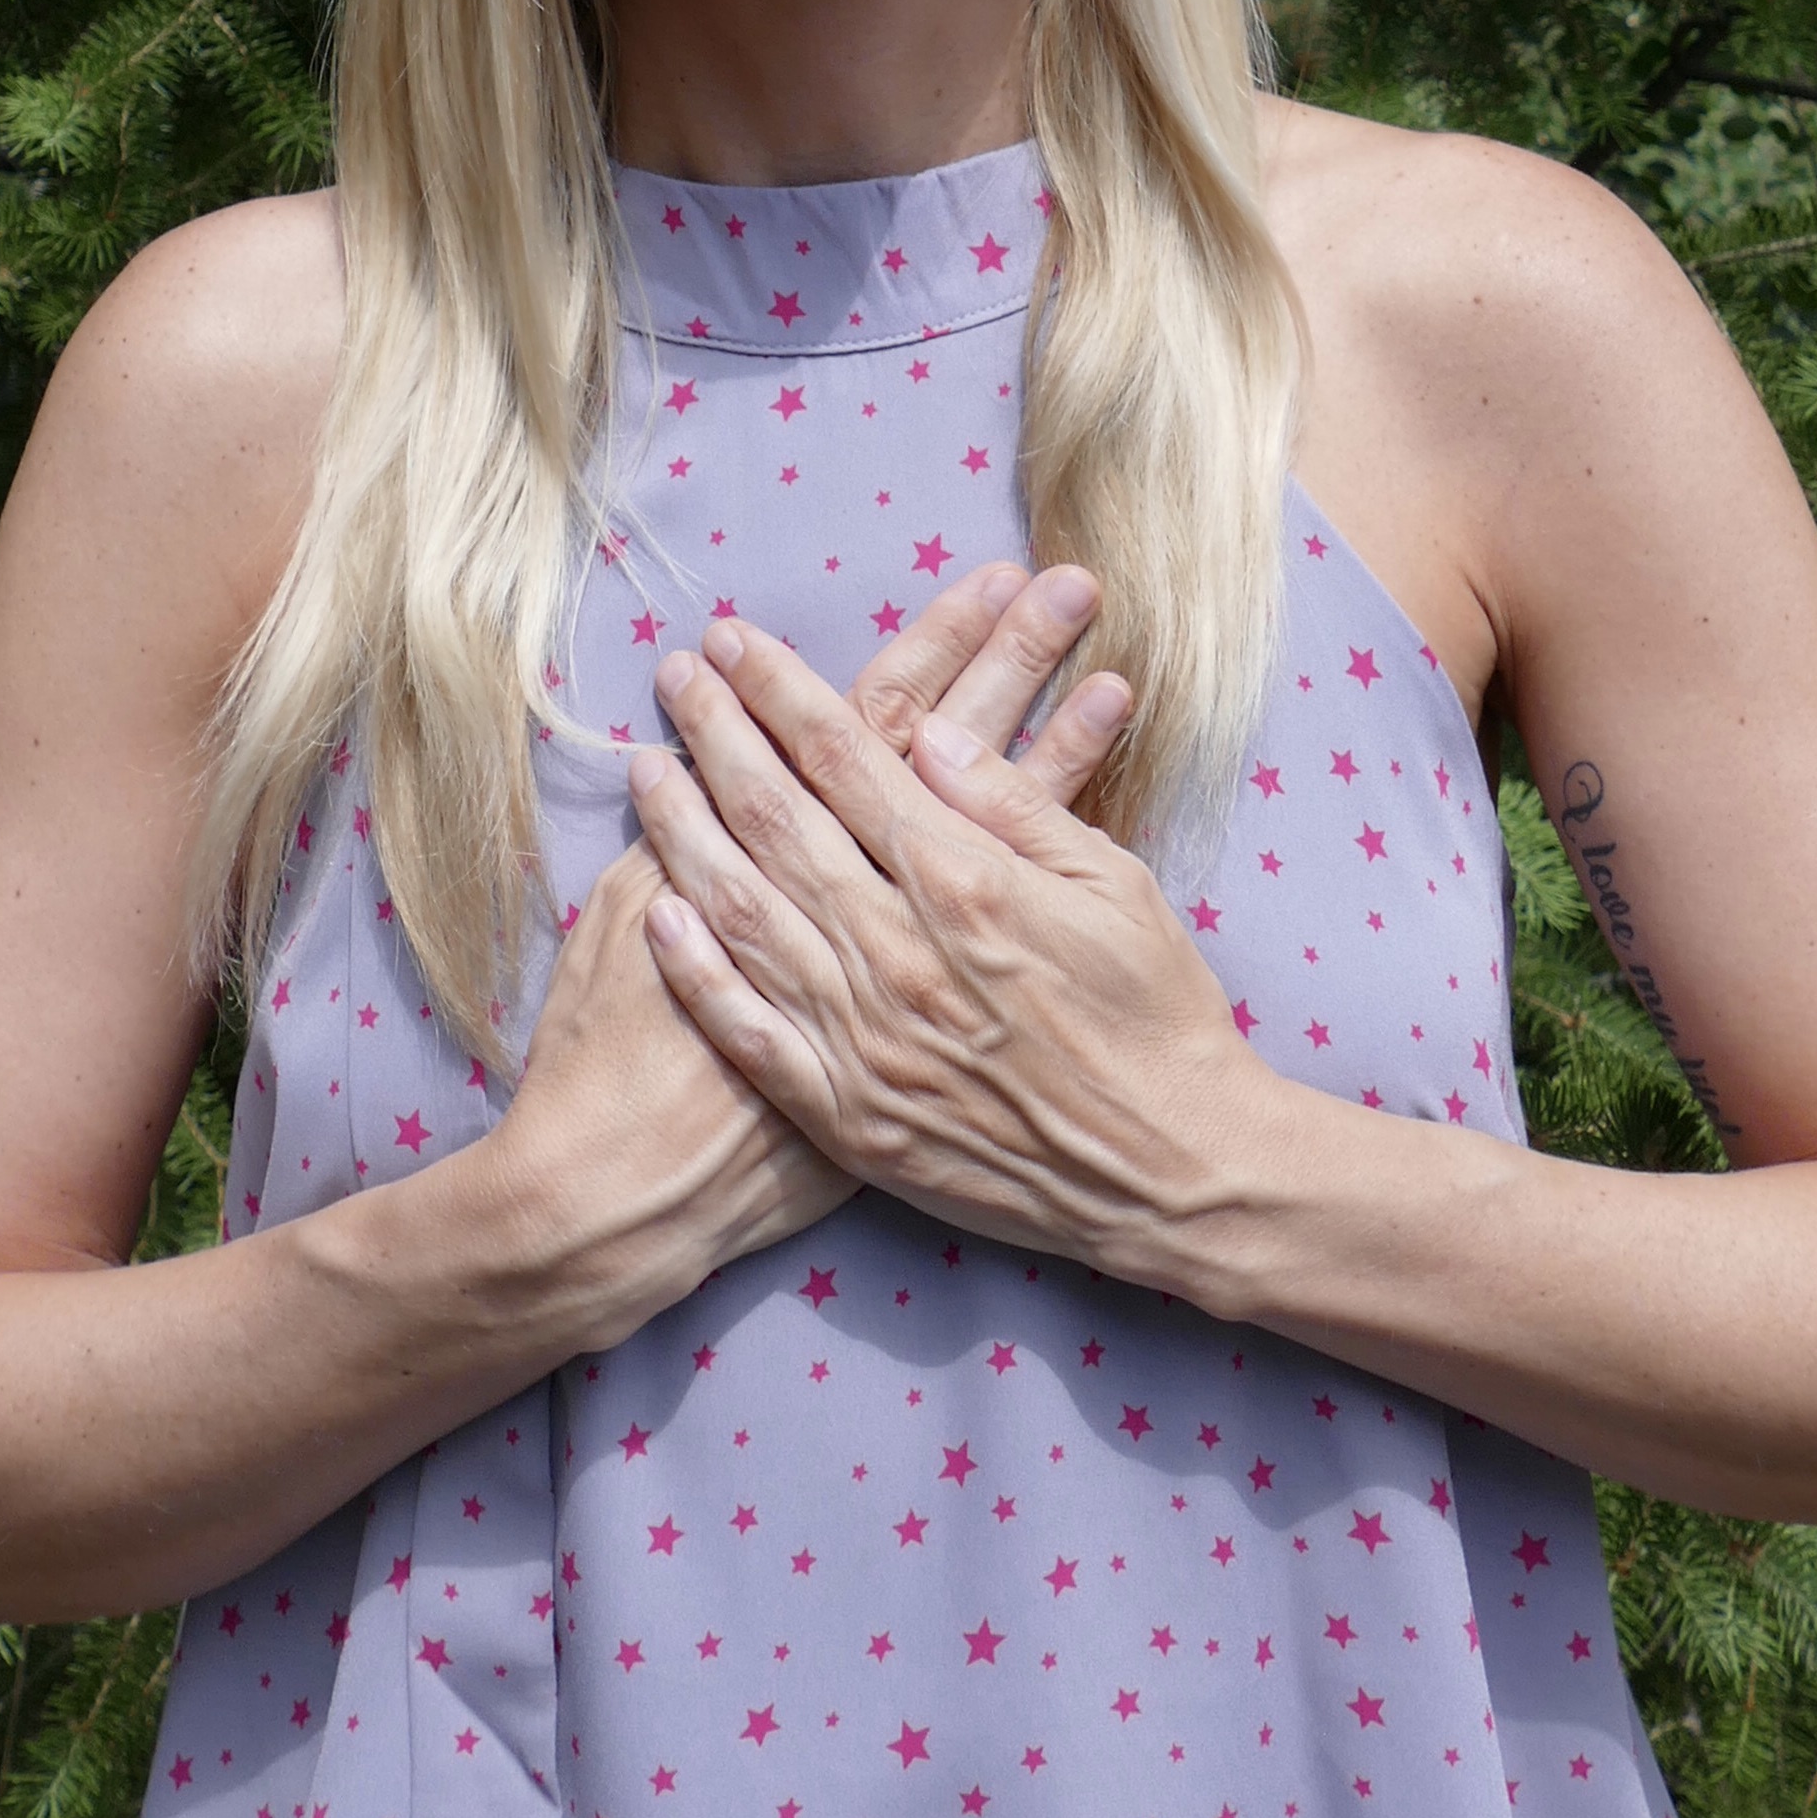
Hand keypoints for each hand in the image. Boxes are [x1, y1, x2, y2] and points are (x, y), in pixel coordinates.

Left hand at [489, 566, 1128, 1347]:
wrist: (1170, 1176)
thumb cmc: (1155, 1013)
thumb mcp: (1111, 881)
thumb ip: (1012, 801)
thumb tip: (930, 730)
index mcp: (963, 881)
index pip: (848, 758)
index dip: (783, 691)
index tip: (737, 642)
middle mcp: (897, 953)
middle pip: (778, 818)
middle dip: (719, 735)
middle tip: (676, 676)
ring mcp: (864, 1039)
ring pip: (745, 912)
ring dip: (686, 830)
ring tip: (646, 768)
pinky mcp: (850, 1118)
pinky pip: (751, 1031)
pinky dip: (698, 970)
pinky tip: (659, 914)